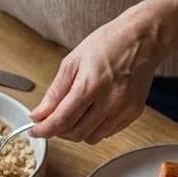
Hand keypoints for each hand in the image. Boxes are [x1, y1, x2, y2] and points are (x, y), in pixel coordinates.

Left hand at [29, 0, 177, 143]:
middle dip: (59, 132)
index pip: (62, 120)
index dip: (45, 130)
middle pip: (76, 133)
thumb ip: (55, 92)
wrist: (142, 39)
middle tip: (52, 121)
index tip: (35, 131)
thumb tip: (39, 114)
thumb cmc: (108, 44)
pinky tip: (92, 112)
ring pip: (92, 137)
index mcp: (91, 85)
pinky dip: (94, 128)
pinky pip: (107, 132)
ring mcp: (124, 109)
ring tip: (73, 114)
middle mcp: (110, 101)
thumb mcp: (73, 62)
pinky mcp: (133, 113)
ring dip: (77, 131)